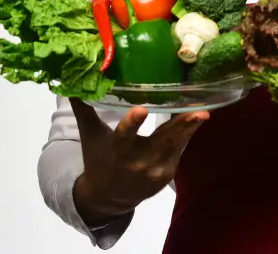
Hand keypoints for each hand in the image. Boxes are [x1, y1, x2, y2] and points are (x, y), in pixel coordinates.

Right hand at [69, 98, 208, 226]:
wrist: (109, 198)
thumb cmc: (98, 159)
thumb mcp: (90, 135)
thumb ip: (84, 108)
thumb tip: (73, 80)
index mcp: (117, 151)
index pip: (124, 137)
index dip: (133, 124)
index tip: (142, 109)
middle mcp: (138, 162)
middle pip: (161, 141)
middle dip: (179, 127)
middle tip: (198, 112)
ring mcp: (156, 169)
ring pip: (176, 144)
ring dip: (190, 128)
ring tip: (204, 112)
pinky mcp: (168, 172)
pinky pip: (180, 147)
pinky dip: (187, 133)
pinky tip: (198, 115)